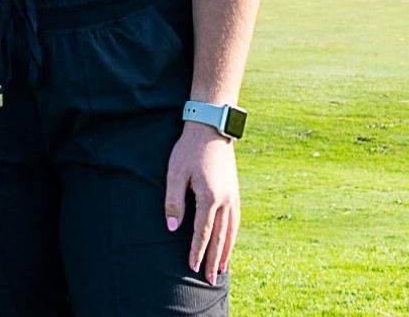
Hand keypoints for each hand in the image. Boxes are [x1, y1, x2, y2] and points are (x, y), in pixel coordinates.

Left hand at [164, 121, 238, 285]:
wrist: (211, 130)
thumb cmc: (188, 150)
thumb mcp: (175, 174)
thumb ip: (174, 202)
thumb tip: (172, 228)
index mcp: (210, 197)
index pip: (202, 232)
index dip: (196, 251)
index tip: (191, 267)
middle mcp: (226, 201)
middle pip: (219, 237)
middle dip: (213, 259)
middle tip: (209, 279)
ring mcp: (234, 197)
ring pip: (231, 232)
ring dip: (226, 252)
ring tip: (221, 269)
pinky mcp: (235, 193)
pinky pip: (236, 221)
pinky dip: (233, 237)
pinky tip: (229, 244)